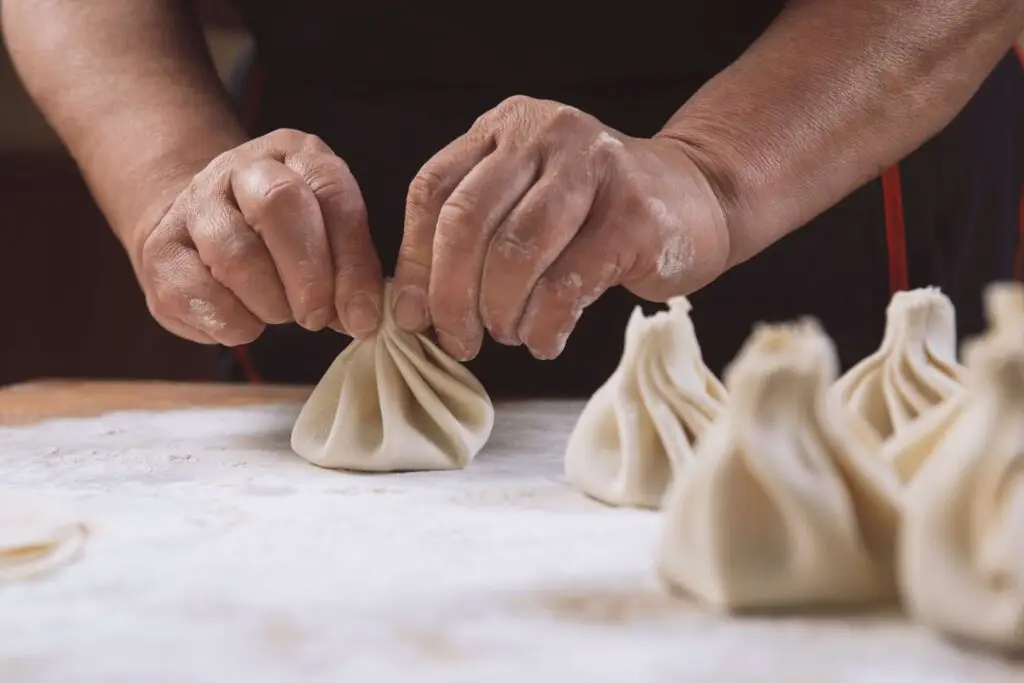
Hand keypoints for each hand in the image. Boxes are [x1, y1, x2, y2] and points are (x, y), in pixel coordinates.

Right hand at [129, 129, 383, 345]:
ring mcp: (195, 203)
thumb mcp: (326, 239)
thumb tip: (364, 317)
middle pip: (279, 204)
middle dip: (308, 275)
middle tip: (316, 317)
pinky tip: (244, 324)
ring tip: (279, 315)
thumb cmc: (282, 242)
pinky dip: (229, 322)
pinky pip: (194, 292)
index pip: (332, 195)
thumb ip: (349, 270)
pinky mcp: (160, 248)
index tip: (363, 315)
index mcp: (298, 156)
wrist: (200, 231)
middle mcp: (243, 168)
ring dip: (268, 302)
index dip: (352, 261)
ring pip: (235, 253)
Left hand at [392, 96, 729, 360]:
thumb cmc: (597, 214)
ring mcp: (594, 168)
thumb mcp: (528, 203)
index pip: (433, 192)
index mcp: (506, 127)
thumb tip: (413, 311)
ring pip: (515, 253)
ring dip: (500, 312)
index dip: (415, 263)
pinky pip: (567, 284)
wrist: (699, 198)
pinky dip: (543, 326)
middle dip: (451, 296)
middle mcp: (546, 134)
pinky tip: (544, 340)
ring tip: (508, 336)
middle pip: (466, 221)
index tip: (414, 317)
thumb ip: (474, 239)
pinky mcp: (634, 215)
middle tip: (459, 341)